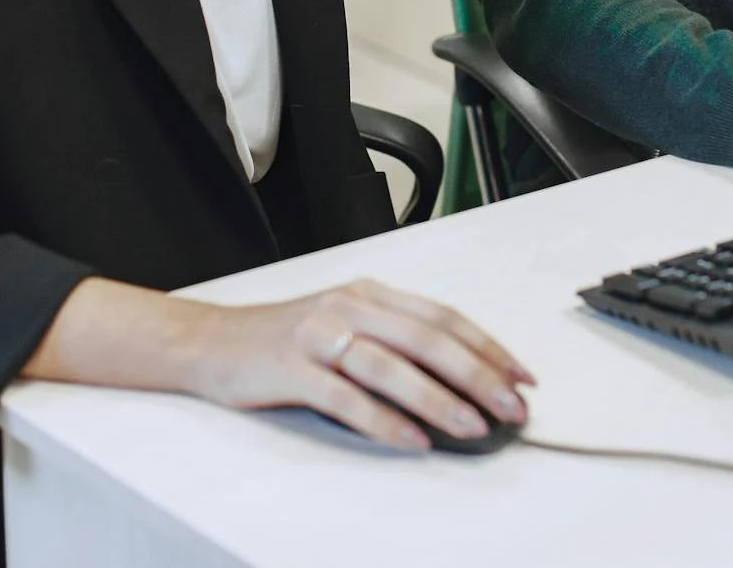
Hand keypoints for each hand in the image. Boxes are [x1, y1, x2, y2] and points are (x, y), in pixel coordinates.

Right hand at [177, 278, 533, 451]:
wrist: (210, 342)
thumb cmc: (285, 338)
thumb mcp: (345, 322)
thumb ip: (394, 339)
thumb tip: (459, 377)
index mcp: (369, 293)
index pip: (442, 316)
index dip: (488, 346)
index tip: (521, 376)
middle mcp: (349, 306)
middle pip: (427, 339)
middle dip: (478, 374)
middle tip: (511, 406)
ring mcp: (319, 335)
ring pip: (392, 366)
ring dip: (440, 398)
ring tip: (474, 426)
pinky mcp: (291, 368)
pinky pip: (346, 397)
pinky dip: (384, 420)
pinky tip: (412, 439)